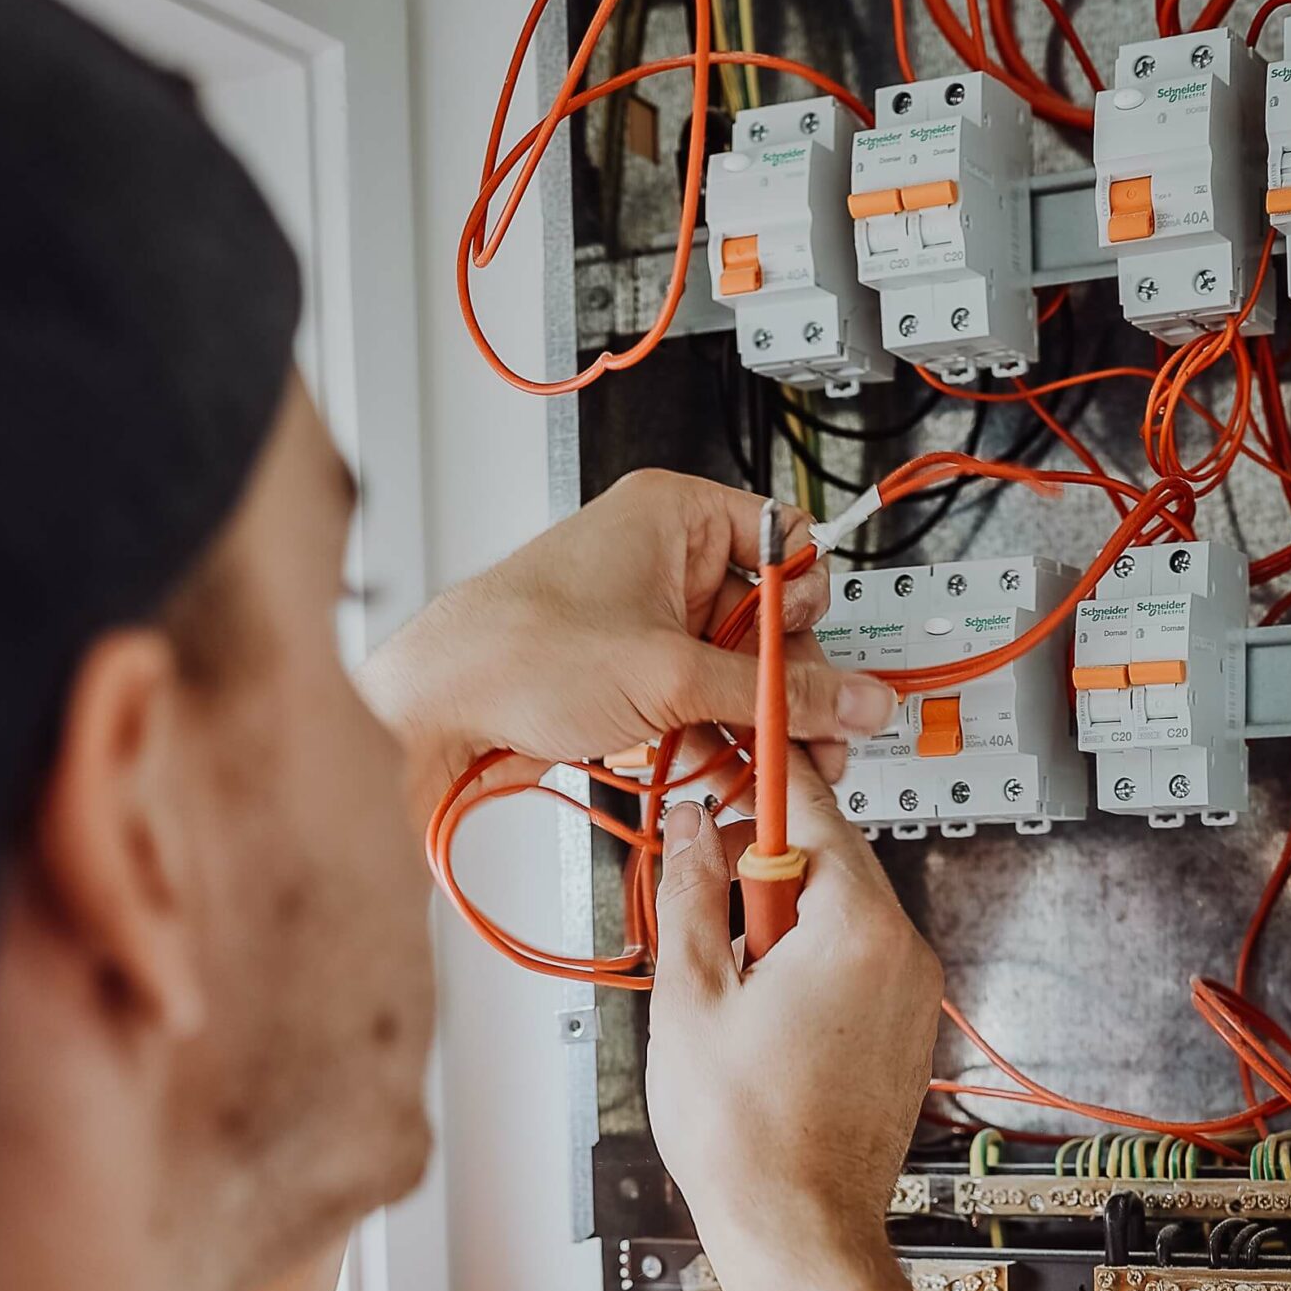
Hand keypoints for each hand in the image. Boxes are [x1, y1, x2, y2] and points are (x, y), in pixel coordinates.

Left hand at [360, 469, 894, 793]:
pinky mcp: (631, 675)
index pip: (785, 544)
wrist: (435, 711)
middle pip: (769, 622)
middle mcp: (665, 560)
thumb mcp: (669, 674)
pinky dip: (716, 738)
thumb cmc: (517, 652)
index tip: (810, 661)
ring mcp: (647, 621)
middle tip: (813, 742)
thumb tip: (855, 700)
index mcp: (676, 516)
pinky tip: (728, 774)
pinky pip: (698, 702)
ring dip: (756, 723)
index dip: (804, 606)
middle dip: (788, 686)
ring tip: (776, 770)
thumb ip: (774, 693)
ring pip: (735, 671)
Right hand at [646, 752, 940, 1290]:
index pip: (808, 808)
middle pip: (823, 861)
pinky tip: (758, 1019)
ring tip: (724, 988)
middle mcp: (902, 950)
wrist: (798, 1230)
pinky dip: (803, 967)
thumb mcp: (689, 993)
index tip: (723, 757)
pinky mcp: (907, 1030)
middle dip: (754, 870)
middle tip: (695, 905)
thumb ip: (688, 891)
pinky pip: (853, 965)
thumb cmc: (746, 1135)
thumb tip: (686, 828)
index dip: (754, 778)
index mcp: (855, 926)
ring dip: (774, 925)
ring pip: (835, 916)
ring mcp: (913, 994)